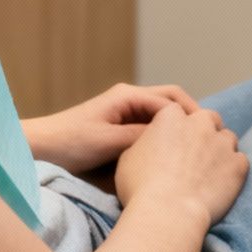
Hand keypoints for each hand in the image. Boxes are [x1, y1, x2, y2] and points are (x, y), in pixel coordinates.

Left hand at [23, 83, 199, 174]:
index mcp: (127, 96)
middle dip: (190, 118)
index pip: (171, 100)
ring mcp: (125, 113)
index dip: (190, 117)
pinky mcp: (121, 128)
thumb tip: (172, 138)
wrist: (42, 149)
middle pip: (171, 102)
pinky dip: (164, 138)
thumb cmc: (71, 143)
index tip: (206, 135)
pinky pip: (150, 129)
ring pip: (162, 117)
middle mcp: (129, 100)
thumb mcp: (109, 141)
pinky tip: (173, 155)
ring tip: (196, 147)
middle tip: (208, 137)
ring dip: (178, 128)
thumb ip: (140, 137)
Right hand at [113, 104, 247, 229]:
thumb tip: (150, 144)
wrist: (167, 213)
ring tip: (209, 172)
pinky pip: (240, 161)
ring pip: (227, 138)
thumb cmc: (140, 187)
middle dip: (203, 132)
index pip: (178, 112)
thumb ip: (143, 142)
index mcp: (171, 116)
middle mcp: (200, 123)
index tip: (173, 144)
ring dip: (220, 150)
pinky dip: (233, 170)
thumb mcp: (128, 157)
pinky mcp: (238, 165)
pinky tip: (221, 184)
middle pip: (208, 119)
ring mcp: (222, 143)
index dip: (176, 128)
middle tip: (193, 155)